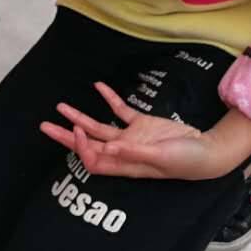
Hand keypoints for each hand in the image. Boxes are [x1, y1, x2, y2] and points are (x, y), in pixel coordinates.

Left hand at [40, 82, 231, 179]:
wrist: (207, 150)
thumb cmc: (186, 161)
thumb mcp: (161, 158)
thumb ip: (135, 153)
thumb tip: (110, 148)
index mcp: (125, 164)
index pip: (93, 159)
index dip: (82, 147)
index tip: (78, 132)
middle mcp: (123, 152)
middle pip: (88, 145)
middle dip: (65, 136)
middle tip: (43, 127)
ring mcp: (132, 137)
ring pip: (99, 128)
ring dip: (80, 118)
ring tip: (60, 106)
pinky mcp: (142, 124)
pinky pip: (121, 110)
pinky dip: (109, 99)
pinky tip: (99, 86)